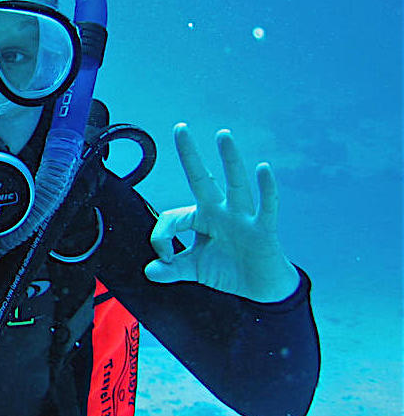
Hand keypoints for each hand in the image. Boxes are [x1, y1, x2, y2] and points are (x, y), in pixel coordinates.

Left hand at [145, 124, 299, 302]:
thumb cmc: (228, 271)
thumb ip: (171, 269)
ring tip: (223, 134)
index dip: (162, 237)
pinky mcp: (263, 229)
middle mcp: (221, 211)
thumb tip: (149, 271)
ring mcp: (243, 218)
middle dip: (190, 155)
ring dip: (230, 160)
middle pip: (202, 179)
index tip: (164, 257)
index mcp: (202, 217)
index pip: (173, 217)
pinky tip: (263, 168)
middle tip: (180, 127)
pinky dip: (266, 188)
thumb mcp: (194, 270)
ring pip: (235, 184)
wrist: (261, 288)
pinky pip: (266, 206)